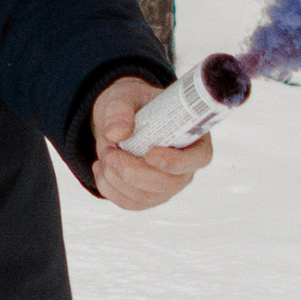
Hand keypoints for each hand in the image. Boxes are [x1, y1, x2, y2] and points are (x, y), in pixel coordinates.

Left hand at [91, 74, 211, 212]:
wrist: (117, 121)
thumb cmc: (129, 105)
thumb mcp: (123, 96)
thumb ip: (119, 109)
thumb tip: (117, 133)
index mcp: (192, 136)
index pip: (199, 157)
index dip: (177, 161)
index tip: (150, 154)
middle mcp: (184, 166)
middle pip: (170, 184)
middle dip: (135, 173)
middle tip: (110, 152)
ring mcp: (166, 185)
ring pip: (147, 196)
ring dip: (118, 178)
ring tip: (104, 152)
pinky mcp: (147, 197)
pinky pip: (129, 203)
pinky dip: (109, 187)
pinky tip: (101, 167)